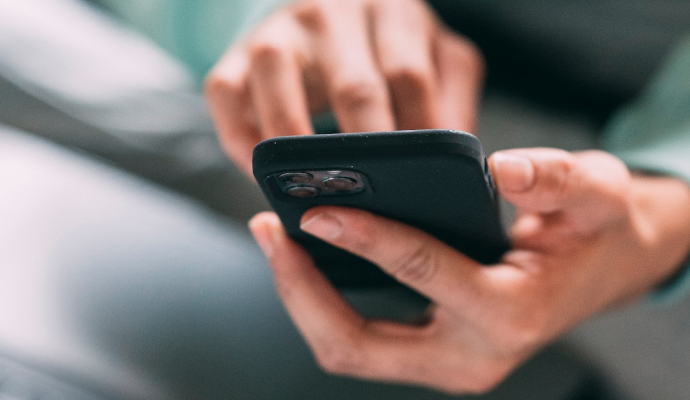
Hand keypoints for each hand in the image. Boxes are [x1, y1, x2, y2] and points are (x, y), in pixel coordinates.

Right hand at [205, 0, 483, 173]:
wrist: (327, 11)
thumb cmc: (388, 50)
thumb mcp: (435, 59)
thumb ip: (453, 103)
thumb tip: (464, 168)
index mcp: (393, 12)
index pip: (410, 76)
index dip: (417, 137)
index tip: (422, 187)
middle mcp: (334, 12)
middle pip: (354, 85)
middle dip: (365, 154)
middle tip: (374, 206)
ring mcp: (281, 29)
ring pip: (278, 80)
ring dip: (294, 146)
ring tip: (311, 193)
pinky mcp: (236, 51)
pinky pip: (225, 92)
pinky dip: (240, 138)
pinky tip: (261, 173)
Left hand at [248, 148, 689, 392]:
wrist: (607, 270)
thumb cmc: (597, 227)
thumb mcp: (598, 191)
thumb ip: (559, 178)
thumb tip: (501, 168)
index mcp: (512, 314)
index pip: (422, 273)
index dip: (365, 238)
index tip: (316, 209)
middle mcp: (472, 358)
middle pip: (358, 344)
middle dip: (302, 290)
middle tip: (269, 228)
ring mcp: (448, 365)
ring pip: (348, 350)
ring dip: (303, 298)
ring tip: (275, 235)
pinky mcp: (430, 356)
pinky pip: (360, 341)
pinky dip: (324, 302)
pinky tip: (307, 253)